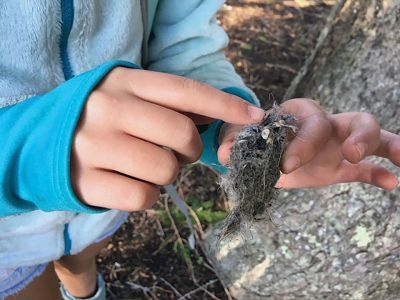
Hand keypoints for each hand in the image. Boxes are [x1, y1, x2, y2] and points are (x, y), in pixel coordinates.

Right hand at [71, 67, 264, 209]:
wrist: (41, 141)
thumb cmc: (98, 117)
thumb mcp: (128, 95)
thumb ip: (169, 102)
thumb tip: (218, 112)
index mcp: (124, 82)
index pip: (186, 91)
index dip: (225, 106)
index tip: (255, 118)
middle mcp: (109, 109)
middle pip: (182, 135)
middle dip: (191, 150)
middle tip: (178, 152)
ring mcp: (95, 146)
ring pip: (166, 170)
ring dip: (168, 174)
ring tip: (147, 166)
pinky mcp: (86, 182)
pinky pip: (143, 198)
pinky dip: (147, 196)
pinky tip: (130, 183)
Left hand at [218, 98, 399, 189]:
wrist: (262, 154)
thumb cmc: (254, 140)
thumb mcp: (240, 139)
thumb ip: (232, 141)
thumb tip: (223, 153)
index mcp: (300, 114)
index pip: (312, 121)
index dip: (304, 141)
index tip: (287, 165)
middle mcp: (325, 124)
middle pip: (354, 119)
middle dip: (356, 137)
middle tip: (349, 155)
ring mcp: (337, 144)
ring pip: (371, 136)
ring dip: (385, 144)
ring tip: (399, 158)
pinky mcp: (341, 166)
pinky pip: (367, 167)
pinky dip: (379, 173)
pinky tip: (390, 182)